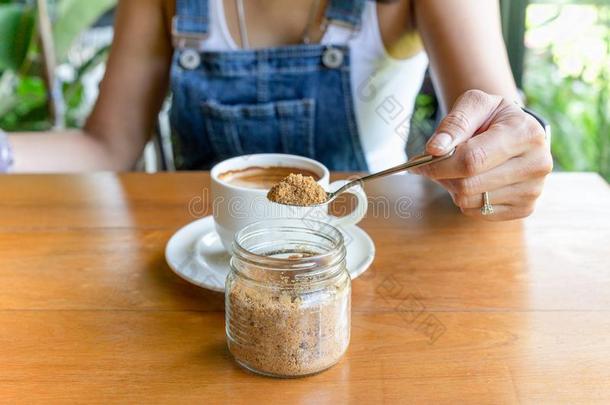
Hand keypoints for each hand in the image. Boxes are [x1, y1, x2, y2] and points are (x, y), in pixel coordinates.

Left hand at [411, 89, 552, 220]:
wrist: (516, 131)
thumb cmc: (492, 117)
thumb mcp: (474, 105)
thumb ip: (454, 124)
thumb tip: (435, 149)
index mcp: (526, 134)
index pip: (471, 160)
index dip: (439, 164)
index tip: (420, 161)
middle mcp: (537, 164)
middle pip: (468, 185)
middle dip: (443, 175)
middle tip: (437, 164)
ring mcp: (533, 190)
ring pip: (470, 201)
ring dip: (453, 187)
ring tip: (460, 169)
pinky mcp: (525, 209)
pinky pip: (478, 213)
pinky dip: (467, 199)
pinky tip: (475, 181)